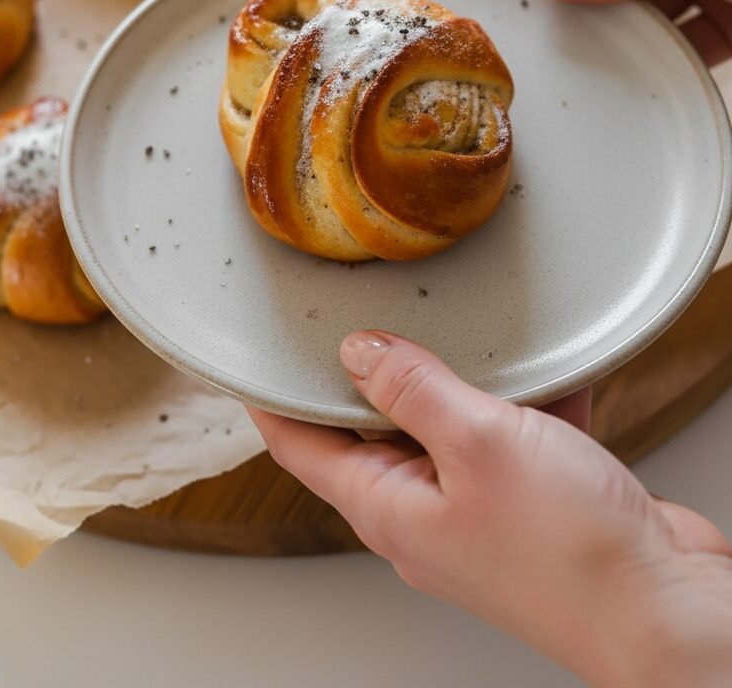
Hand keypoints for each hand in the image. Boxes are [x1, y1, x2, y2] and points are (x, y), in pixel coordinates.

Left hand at [249, 333, 731, 687]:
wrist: (665, 609)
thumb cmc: (570, 552)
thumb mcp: (477, 441)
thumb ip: (412, 387)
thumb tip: (358, 351)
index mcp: (386, 506)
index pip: (299, 444)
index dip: (269, 397)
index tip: (254, 353)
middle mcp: (423, 512)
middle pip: (372, 428)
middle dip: (371, 370)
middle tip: (363, 310)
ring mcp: (478, 509)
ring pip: (449, 425)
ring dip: (462, 380)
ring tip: (466, 328)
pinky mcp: (530, 503)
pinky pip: (513, 437)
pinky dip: (528, 403)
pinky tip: (551, 372)